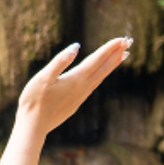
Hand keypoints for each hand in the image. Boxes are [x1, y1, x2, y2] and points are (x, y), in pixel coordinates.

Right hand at [17, 37, 131, 134]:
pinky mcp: (75, 103)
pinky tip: (100, 75)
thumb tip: (76, 46)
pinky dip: (102, 76)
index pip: (97, 59)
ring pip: (101, 77)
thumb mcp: (42, 78)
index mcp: (76, 79)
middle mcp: (82, 87)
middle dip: (117, 54)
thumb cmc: (34, 101)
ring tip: (122, 56)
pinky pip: (94, 86)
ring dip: (112, 65)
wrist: (33, 126)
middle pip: (104, 68)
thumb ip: (59, 62)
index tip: (123, 38)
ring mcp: (80, 96)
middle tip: (129, 41)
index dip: (110, 48)